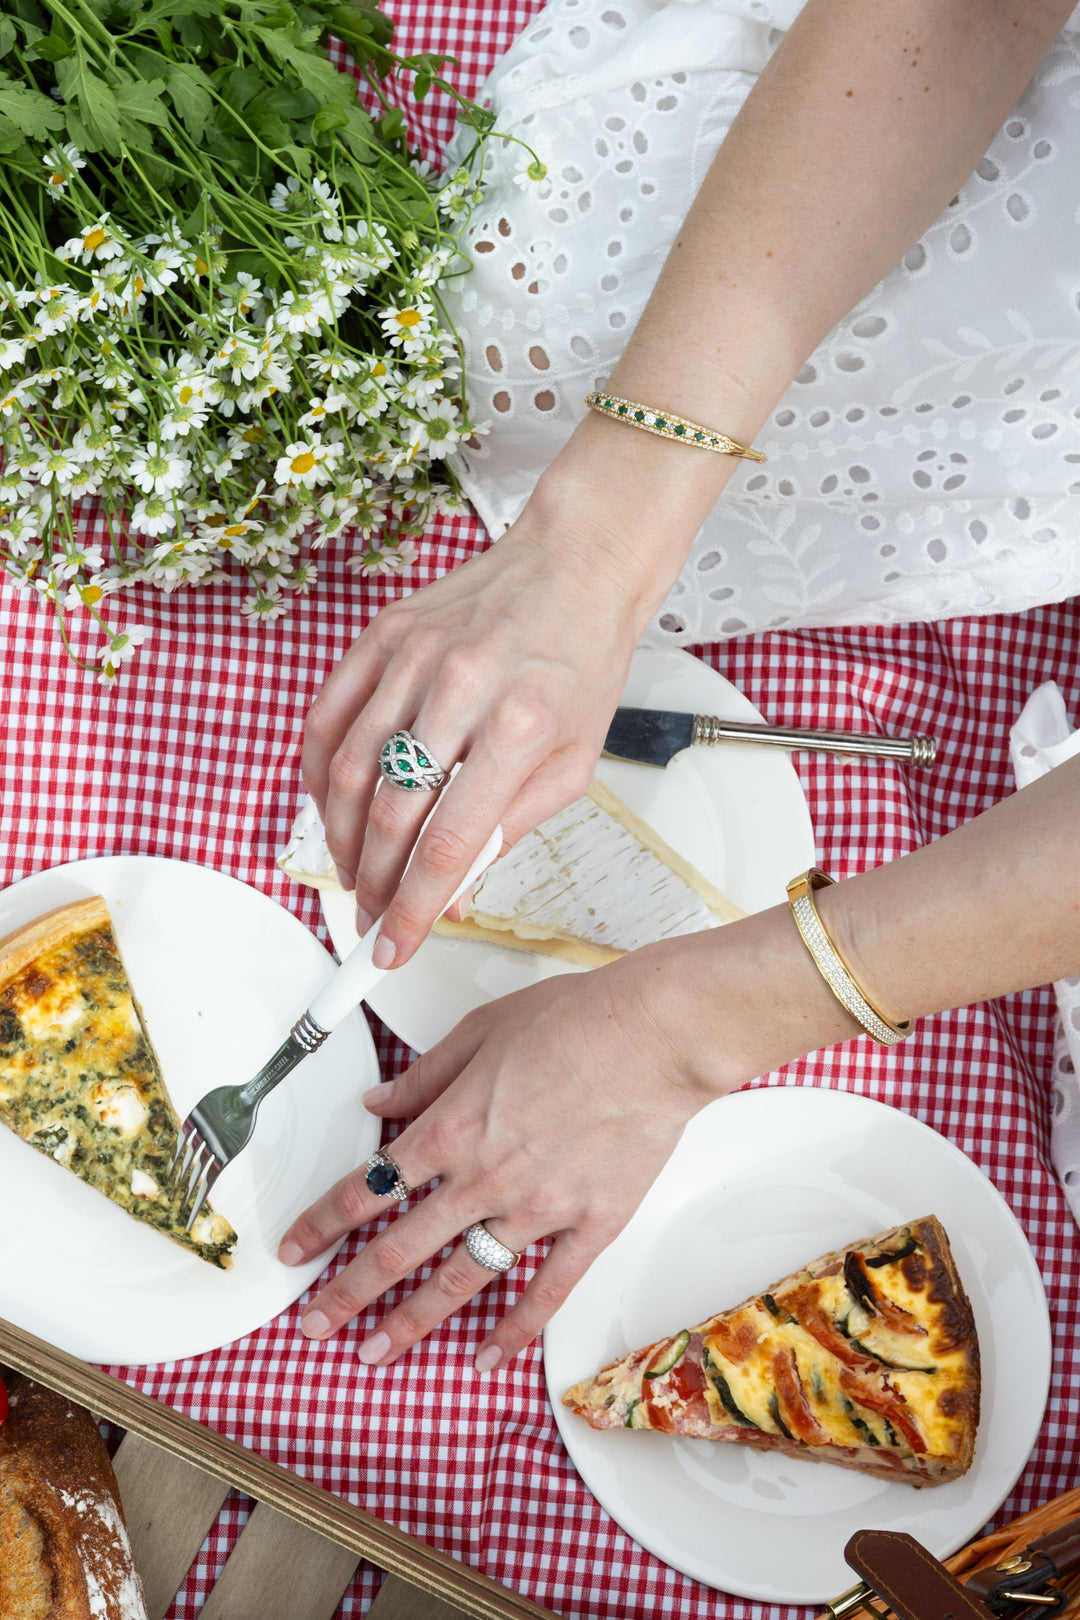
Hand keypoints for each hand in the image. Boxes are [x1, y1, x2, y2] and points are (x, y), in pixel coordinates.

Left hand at [277, 943, 729, 1367]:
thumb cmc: (578, 1020)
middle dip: (347, 1293)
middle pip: (398, 1249)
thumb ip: (425, 1076)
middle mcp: (484, 1179)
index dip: (322, 1221)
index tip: (295, 1247)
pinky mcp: (589, 1226)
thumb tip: (378, 1099)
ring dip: (411, 1323)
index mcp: (451, 1129)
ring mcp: (536, 1211)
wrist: (657, 1036)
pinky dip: (514, 1331)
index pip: (367, 1186)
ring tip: (376, 1353)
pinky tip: (487, 1357)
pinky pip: (544, 1292)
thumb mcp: (481, 1032)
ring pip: (460, 1282)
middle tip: (314, 1324)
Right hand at [302, 499, 647, 969]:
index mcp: (520, 726)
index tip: (395, 947)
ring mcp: (414, 655)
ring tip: (355, 873)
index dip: (413, 907)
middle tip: (373, 917)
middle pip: (390, 812)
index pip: (446, 842)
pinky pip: (328, 715)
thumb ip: (509, 830)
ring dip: (341, 837)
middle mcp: (460, 687)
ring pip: (348, 769)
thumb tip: (454, 894)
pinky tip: (332, 807)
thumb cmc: (583, 663)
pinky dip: (319, 773)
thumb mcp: (574, 763)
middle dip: (374, 883)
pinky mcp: (384, 633)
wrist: (577, 564)